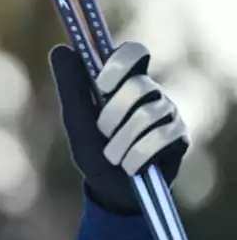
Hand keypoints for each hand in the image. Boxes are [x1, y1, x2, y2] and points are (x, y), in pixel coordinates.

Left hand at [50, 41, 189, 213]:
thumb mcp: (76, 120)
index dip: (121, 63)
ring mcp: (168, 113)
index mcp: (125, 82)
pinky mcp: (179, 136)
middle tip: (102, 131)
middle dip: (114, 113)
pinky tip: (131, 165)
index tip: (103, 85)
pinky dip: (140, 154)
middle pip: (141, 85)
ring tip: (113, 156)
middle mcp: (151, 92)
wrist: (111, 190)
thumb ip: (70, 86)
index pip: (135, 52)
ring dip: (124, 140)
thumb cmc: (93, 150)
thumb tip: (60, 49)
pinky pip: (164, 136)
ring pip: (150, 113)